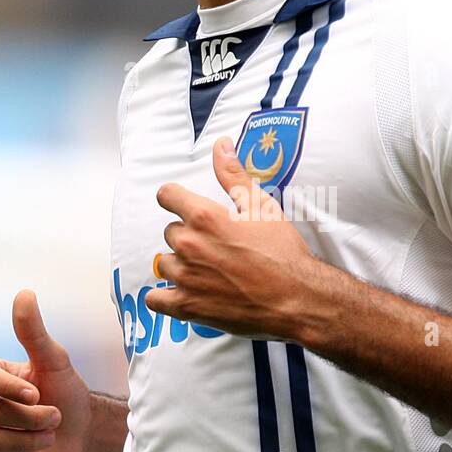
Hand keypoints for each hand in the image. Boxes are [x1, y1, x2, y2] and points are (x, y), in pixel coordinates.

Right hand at [0, 290, 93, 451]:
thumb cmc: (65, 392)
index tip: (36, 393)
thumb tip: (24, 293)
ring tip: (48, 434)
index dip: (8, 387)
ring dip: (28, 439)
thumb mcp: (54, 361)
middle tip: (55, 417)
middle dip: (29, 417)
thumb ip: (34, 331)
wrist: (78, 434)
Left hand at [145, 137, 316, 339]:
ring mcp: (185, 277)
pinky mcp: (187, 306)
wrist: (297, 298)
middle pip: (170, 231)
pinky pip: (155, 299)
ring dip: (180, 265)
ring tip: (206, 270)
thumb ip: (233, 175)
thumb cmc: (283, 253)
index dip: (176, 199)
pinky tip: (182, 293)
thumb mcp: (261, 206)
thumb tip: (220, 145)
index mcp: (204, 217)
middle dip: (188, 235)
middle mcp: (189, 245)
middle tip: (214, 246)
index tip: (184, 206)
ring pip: (164, 263)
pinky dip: (164, 296)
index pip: (167, 196)